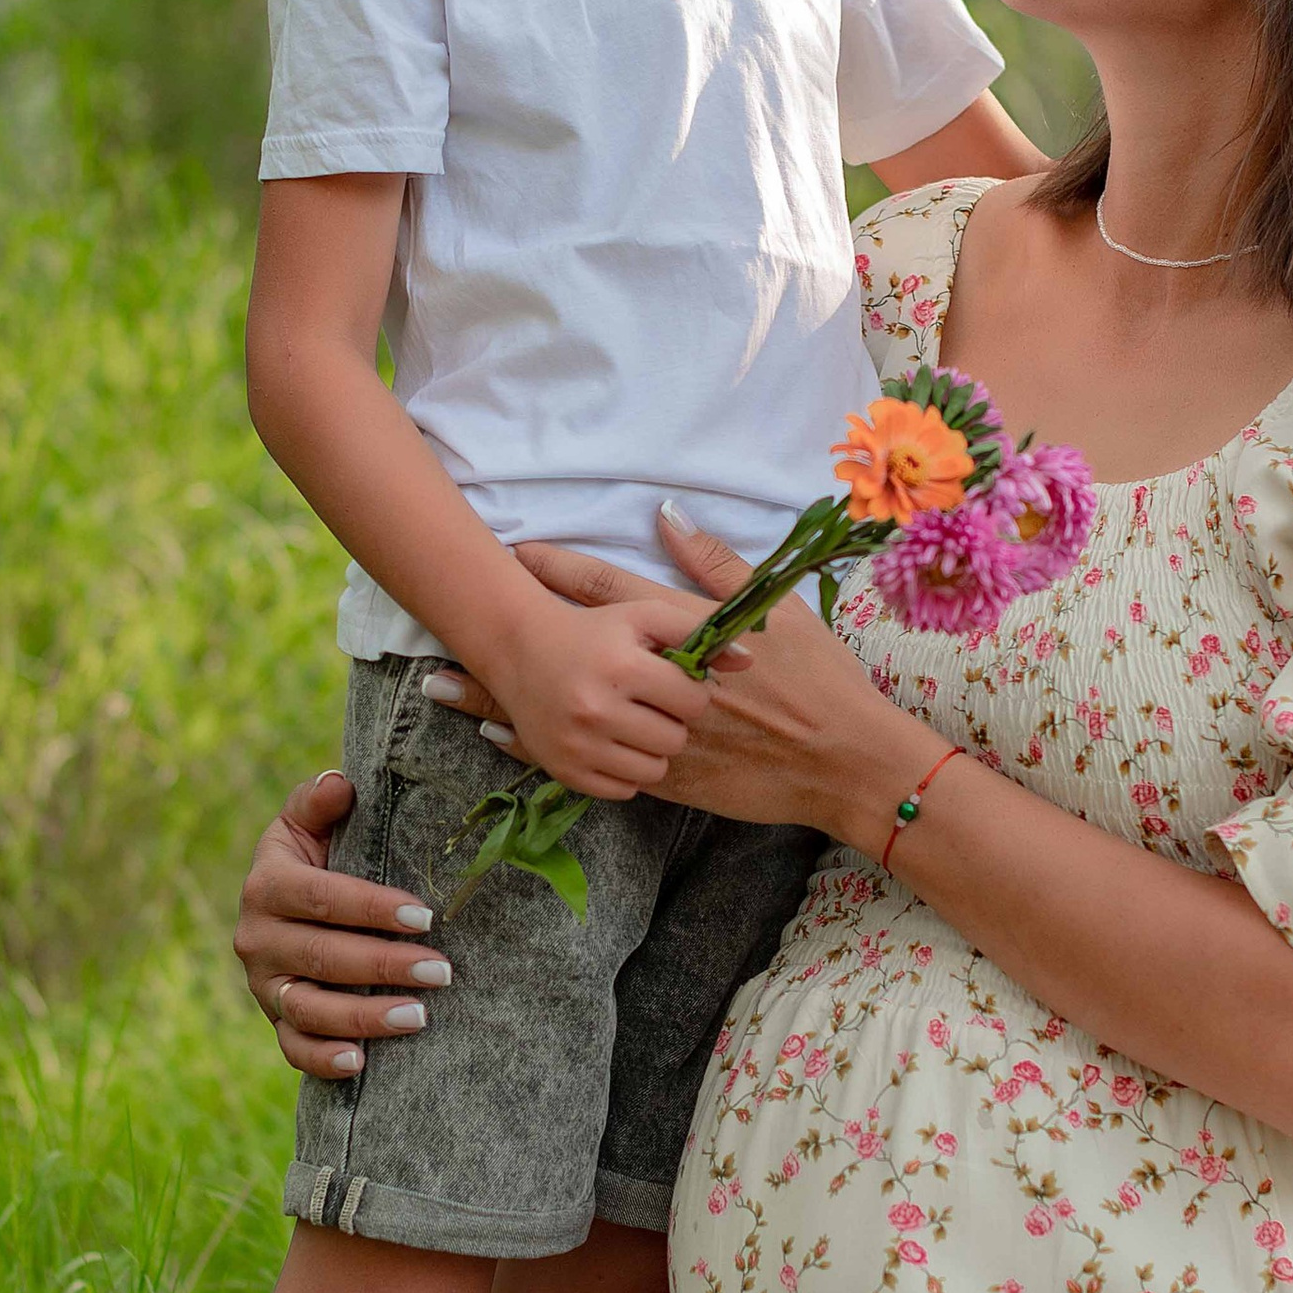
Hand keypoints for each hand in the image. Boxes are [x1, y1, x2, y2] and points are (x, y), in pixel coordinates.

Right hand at [231, 772, 451, 1077]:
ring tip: (419, 1016)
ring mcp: (264, 985)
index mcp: (266, 884)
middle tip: (442, 971)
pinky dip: (323, 1059)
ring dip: (364, 1017)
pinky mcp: (275, 1021)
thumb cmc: (316, 856)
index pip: (321, 898)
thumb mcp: (309, 824)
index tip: (424, 915)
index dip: (371, 907)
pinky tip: (362, 1061)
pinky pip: (293, 1048)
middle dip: (384, 965)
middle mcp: (256, 938)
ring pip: (309, 1008)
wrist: (291, 906)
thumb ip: (319, 802)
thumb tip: (339, 783)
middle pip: (322, 956)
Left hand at [471, 509, 917, 845]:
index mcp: (688, 633)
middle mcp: (660, 682)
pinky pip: (588, 762)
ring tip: (448, 688)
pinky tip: (504, 741)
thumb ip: (717, 565)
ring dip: (506, 701)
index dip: (559, 570)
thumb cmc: (820, 680)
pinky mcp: (665, 778)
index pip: (609, 593)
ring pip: (569, 714)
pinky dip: (543, 751)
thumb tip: (665, 514)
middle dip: (509, 635)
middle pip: (573, 652)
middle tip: (451, 625)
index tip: (515, 553)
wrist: (844, 762)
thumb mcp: (776, 612)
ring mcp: (656, 733)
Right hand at [478, 579, 714, 799]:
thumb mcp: (644, 616)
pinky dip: (626, 772)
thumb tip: (750, 660)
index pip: (693, 701)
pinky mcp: (565, 772)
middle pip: (675, 739)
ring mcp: (579, 745)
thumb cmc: (593, 631)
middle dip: (672, 722)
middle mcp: (597, 709)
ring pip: (653, 770)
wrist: (521, 651)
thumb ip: (697, 629)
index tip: (672, 683)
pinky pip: (623, 791)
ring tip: (635, 724)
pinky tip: (615, 743)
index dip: (690, 691)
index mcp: (622, 667)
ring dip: (652, 749)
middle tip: (652, 705)